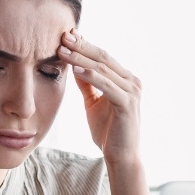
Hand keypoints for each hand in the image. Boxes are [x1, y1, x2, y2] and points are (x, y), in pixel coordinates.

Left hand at [57, 30, 142, 164]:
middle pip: (103, 57)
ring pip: (102, 68)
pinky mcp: (127, 103)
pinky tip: (75, 68)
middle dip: (82, 46)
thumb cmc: (108, 132)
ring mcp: (132, 92)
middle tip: (63, 36)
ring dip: (81, 58)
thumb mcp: (93, 103)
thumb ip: (87, 84)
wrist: (121, 157)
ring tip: (62, 50)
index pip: (103, 57)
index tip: (66, 36)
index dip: (84, 45)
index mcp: (125, 80)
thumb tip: (74, 65)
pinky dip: (90, 75)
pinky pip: (106, 84)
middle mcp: (132, 82)